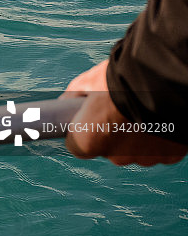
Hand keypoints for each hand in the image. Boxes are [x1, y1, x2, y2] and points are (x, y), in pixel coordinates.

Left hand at [61, 60, 186, 165]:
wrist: (160, 78)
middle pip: (110, 149)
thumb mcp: (86, 82)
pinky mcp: (169, 155)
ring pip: (137, 150)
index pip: (79, 147)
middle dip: (113, 132)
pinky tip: (159, 118)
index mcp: (89, 142)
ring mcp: (144, 158)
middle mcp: (116, 157)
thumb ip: (74, 98)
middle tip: (121, 110)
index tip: (90, 121)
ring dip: (138, 135)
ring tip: (142, 111)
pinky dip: (160, 136)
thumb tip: (66, 103)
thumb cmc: (118, 79)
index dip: (83, 132)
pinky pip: (161, 148)